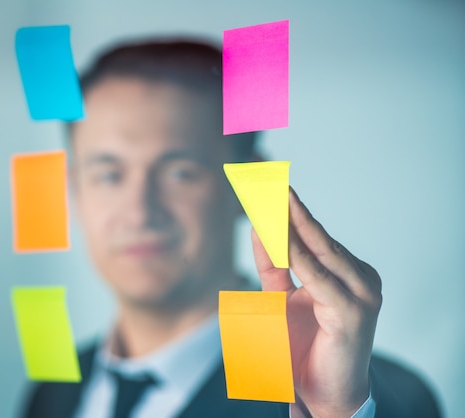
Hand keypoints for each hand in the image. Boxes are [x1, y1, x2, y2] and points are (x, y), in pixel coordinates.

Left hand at [251, 187, 381, 417]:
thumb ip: (273, 265)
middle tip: (266, 180)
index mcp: (346, 271)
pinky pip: (319, 278)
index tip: (265, 184)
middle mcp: (359, 277)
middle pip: (317, 236)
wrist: (323, 394)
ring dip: (292, 224)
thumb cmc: (304, 346)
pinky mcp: (354, 312)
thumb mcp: (280, 298)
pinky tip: (281, 237)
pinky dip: (298, 256)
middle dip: (289, 208)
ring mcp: (362, 293)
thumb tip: (259, 229)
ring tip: (269, 199)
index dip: (289, 210)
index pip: (313, 234)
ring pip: (319, 251)